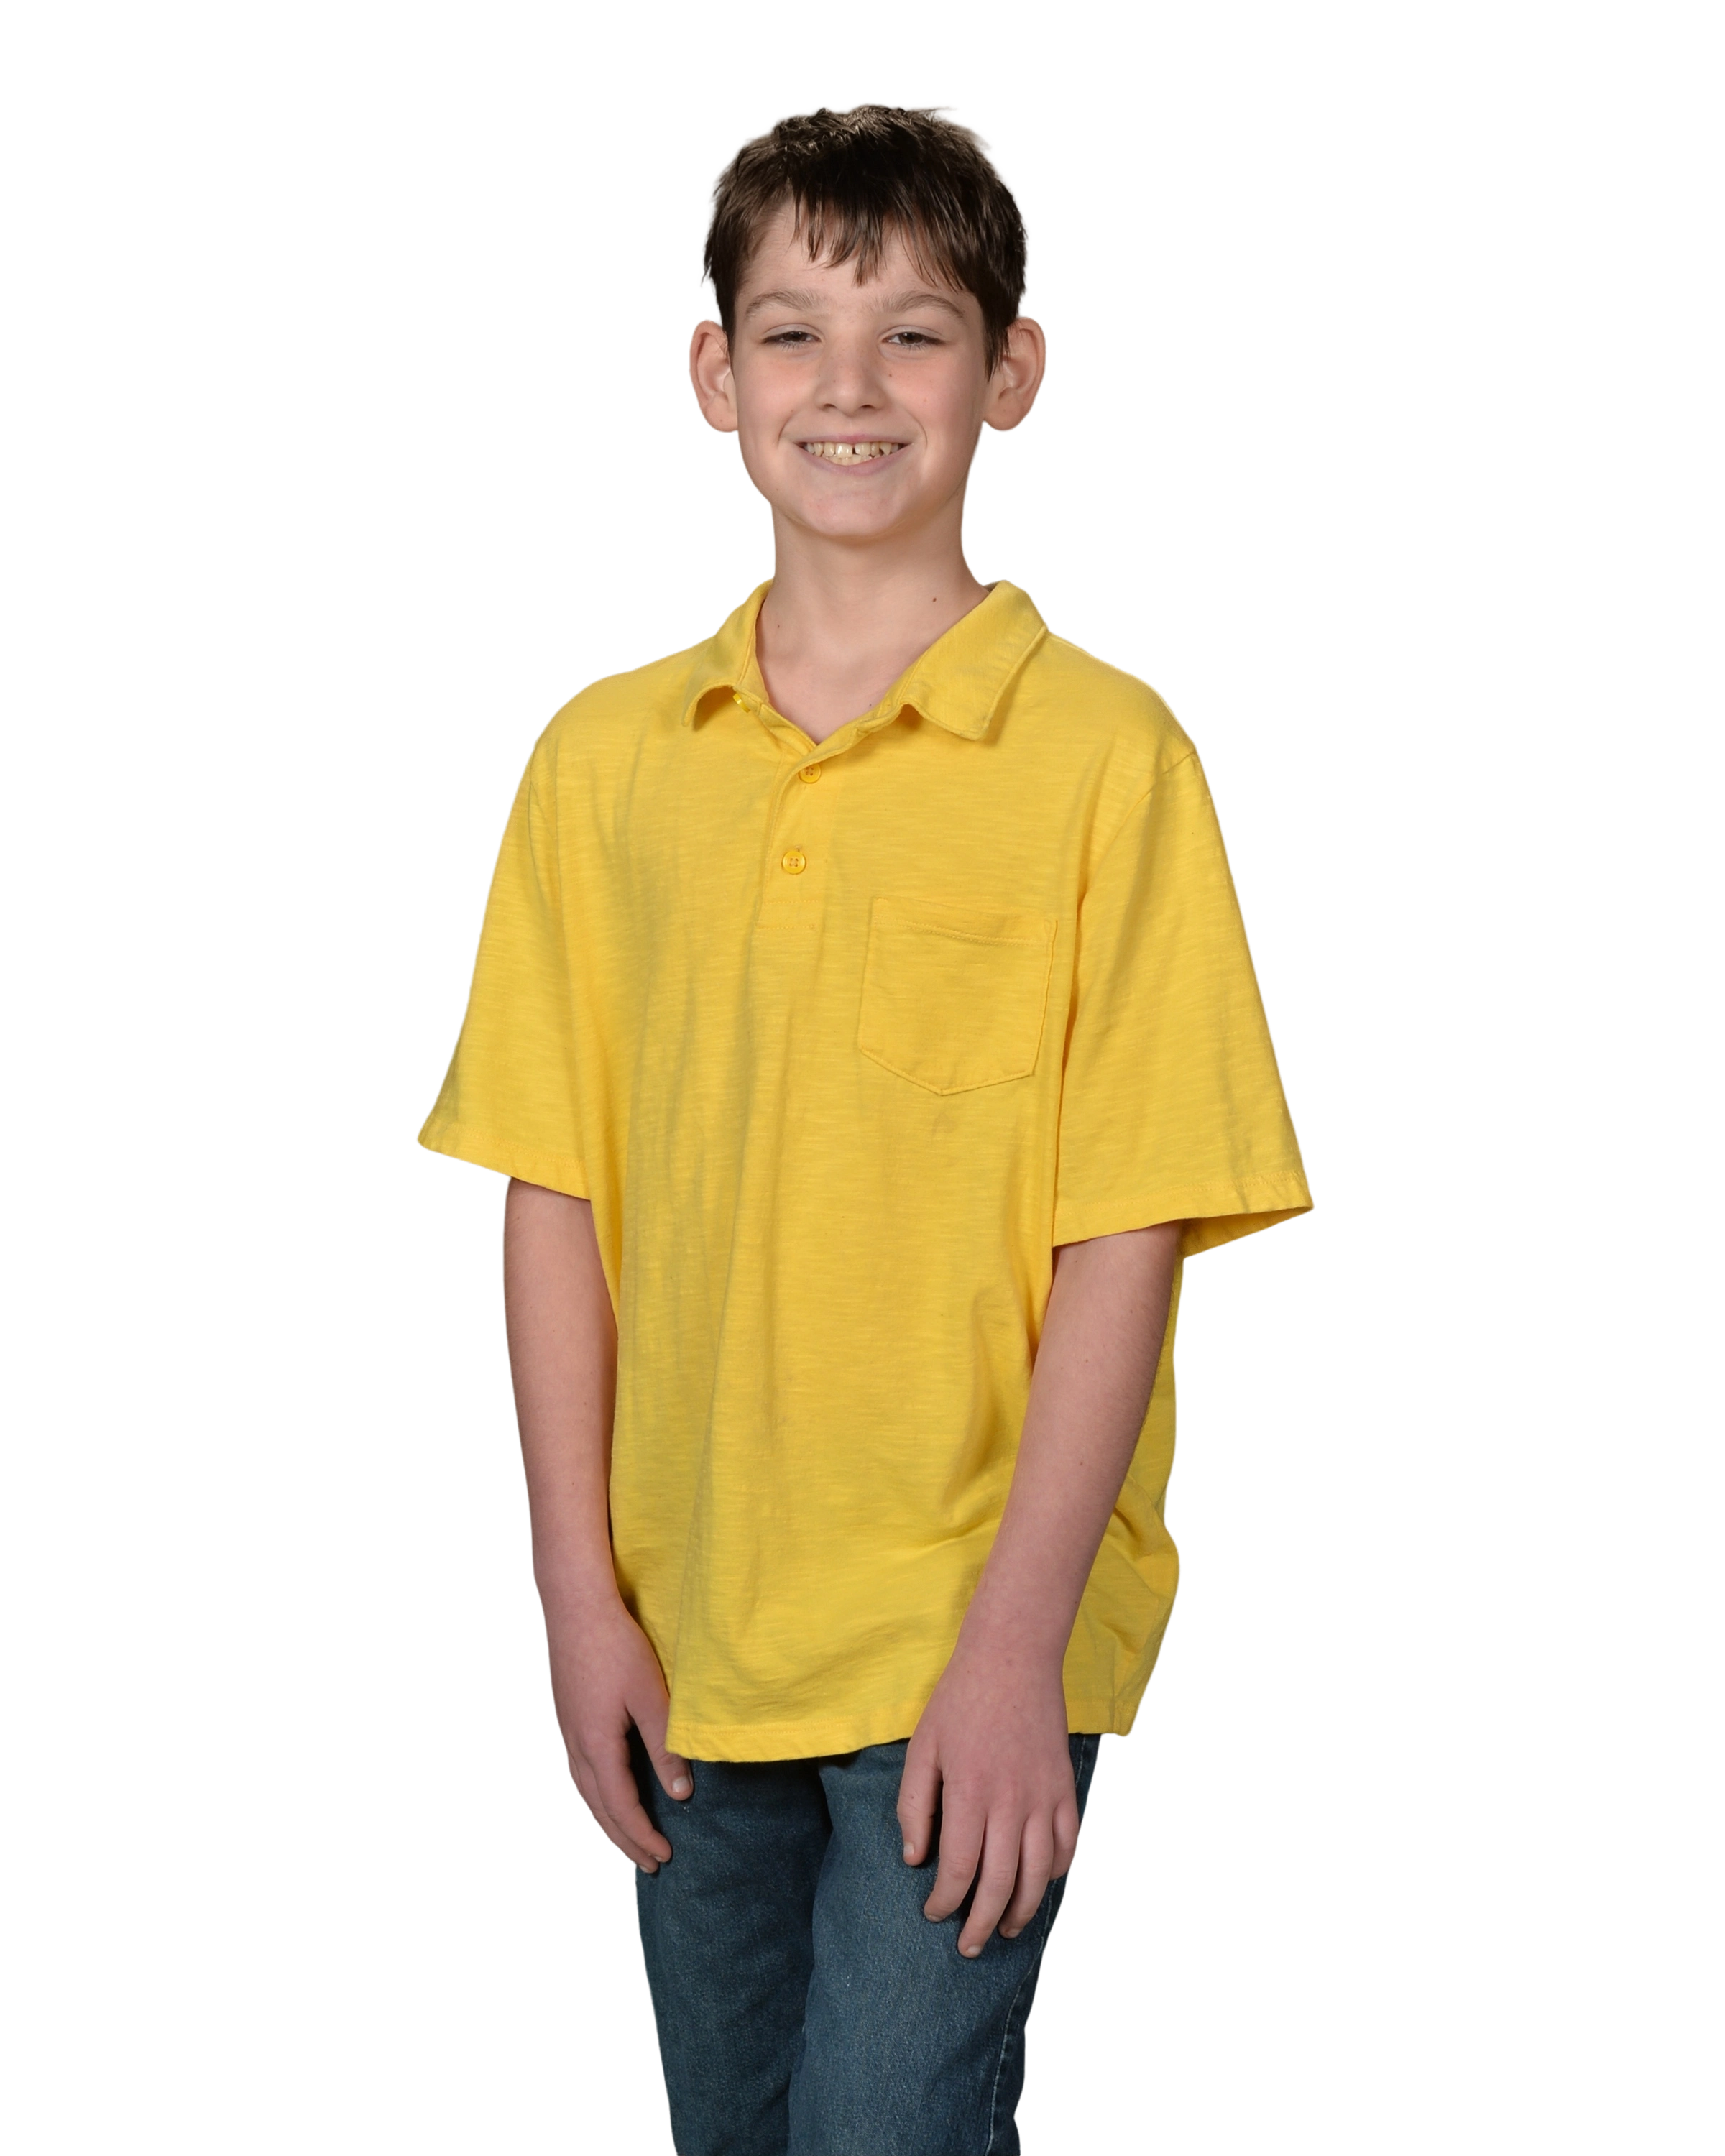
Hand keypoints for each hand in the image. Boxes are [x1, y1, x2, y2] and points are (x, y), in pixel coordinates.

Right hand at [546, 1593, 692, 1872]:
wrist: (576, 1608)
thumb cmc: (617, 1646)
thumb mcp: (651, 1696)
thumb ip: (666, 1746)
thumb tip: (682, 1794)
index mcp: (598, 1746)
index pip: (621, 1807)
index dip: (642, 1836)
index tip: (664, 1857)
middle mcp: (577, 1747)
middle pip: (600, 1809)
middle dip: (624, 1840)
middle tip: (649, 1865)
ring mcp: (568, 1733)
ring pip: (586, 1794)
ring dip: (608, 1822)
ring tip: (627, 1841)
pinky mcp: (568, 1719)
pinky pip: (579, 1774)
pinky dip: (595, 1797)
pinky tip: (605, 1795)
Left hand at [897, 1633, 1079, 1957]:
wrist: (1013, 1657)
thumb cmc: (960, 1700)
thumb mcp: (923, 1746)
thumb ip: (914, 1805)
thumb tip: (914, 1859)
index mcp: (969, 1792)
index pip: (958, 1868)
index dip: (944, 1901)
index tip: (933, 1913)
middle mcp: (1010, 1802)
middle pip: (1001, 1883)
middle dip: (981, 1923)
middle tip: (966, 1946)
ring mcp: (1043, 1797)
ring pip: (1038, 1874)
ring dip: (1022, 1911)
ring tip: (1004, 1930)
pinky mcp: (1065, 1788)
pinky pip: (1066, 1845)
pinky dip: (1055, 1874)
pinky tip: (1038, 1886)